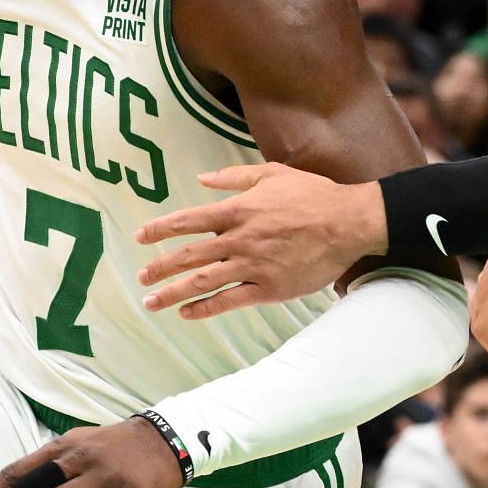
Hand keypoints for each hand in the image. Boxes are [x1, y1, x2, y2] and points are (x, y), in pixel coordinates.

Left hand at [135, 164, 385, 318]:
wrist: (348, 223)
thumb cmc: (312, 195)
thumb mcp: (272, 174)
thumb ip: (234, 177)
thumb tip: (202, 178)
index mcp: (238, 210)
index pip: (189, 220)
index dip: (161, 229)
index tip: (140, 236)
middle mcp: (240, 239)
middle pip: (189, 256)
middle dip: (160, 267)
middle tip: (141, 277)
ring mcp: (253, 265)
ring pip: (203, 282)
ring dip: (173, 293)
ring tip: (152, 302)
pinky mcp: (269, 288)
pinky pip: (230, 300)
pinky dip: (206, 308)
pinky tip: (188, 313)